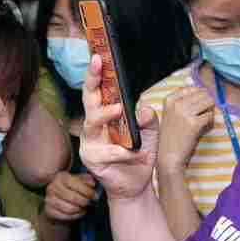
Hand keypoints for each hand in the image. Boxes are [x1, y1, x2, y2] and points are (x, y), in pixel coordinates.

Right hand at [43, 171, 98, 222]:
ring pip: (70, 208)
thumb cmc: (72, 191)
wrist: (59, 205)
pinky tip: (78, 212)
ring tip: (84, 208)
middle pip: (73, 197)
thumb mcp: (79, 182)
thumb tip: (92, 183)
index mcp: (60, 177)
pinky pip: (66, 216)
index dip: (86, 190)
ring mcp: (49, 199)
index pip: (74, 182)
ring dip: (80, 210)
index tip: (94, 196)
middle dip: (85, 201)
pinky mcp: (49, 211)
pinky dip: (76, 216)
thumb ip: (87, 180)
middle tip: (90, 203)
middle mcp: (52, 187)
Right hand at [79, 54, 159, 200]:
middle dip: (92, 80)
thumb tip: (144, 108)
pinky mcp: (92, 159)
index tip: (99, 56)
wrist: (137, 185)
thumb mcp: (150, 134)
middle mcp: (94, 126)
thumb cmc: (139, 154)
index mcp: (105, 115)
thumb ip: (148, 120)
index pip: (99, 91)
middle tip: (98, 64)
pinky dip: (123, 152)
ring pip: (92, 123)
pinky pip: (106, 151)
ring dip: (105, 115)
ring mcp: (90, 142)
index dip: (97, 73)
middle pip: (88, 99)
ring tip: (118, 109)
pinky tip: (135, 153)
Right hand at [157, 88, 215, 171]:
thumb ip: (181, 100)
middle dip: (206, 104)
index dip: (198, 97)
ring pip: (209, 102)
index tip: (196, 108)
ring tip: (202, 122)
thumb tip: (192, 82)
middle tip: (201, 116)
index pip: (191, 88)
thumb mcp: (171, 115)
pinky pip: (210, 116)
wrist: (169, 157)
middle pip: (202, 94)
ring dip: (209, 112)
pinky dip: (210, 123)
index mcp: (169, 99)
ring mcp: (184, 113)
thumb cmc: (171, 137)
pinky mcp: (194, 123)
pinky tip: (203, 128)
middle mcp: (176, 103)